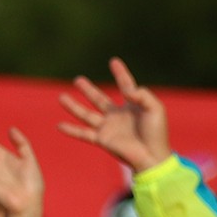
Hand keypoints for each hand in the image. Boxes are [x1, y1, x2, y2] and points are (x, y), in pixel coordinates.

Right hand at [56, 58, 170, 172]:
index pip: (125, 86)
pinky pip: (84, 133)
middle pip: (99, 100)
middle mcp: (118, 116)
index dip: (121, 74)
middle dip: (89, 90)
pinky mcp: (103, 139)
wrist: (152, 156)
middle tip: (78, 80)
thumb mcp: (155, 109)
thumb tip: (127, 89)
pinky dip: (72, 130)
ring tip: (61, 96)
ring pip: (87, 114)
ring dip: (74, 106)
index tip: (114, 61)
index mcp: (133, 107)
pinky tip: (59, 125)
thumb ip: (142, 95)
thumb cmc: (157, 133)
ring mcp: (109, 127)